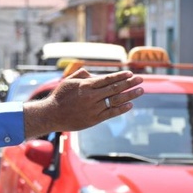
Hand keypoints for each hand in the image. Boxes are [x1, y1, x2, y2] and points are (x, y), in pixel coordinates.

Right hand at [23, 68, 143, 138]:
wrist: (52, 114)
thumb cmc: (60, 96)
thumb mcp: (68, 81)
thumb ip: (81, 75)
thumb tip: (93, 73)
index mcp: (86, 85)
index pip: (108, 79)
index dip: (120, 76)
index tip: (130, 74)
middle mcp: (92, 96)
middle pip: (115, 88)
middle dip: (129, 83)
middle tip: (141, 79)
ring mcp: (94, 108)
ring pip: (116, 100)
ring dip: (130, 95)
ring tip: (140, 91)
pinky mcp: (94, 119)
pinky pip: (111, 113)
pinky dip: (122, 109)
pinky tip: (130, 105)